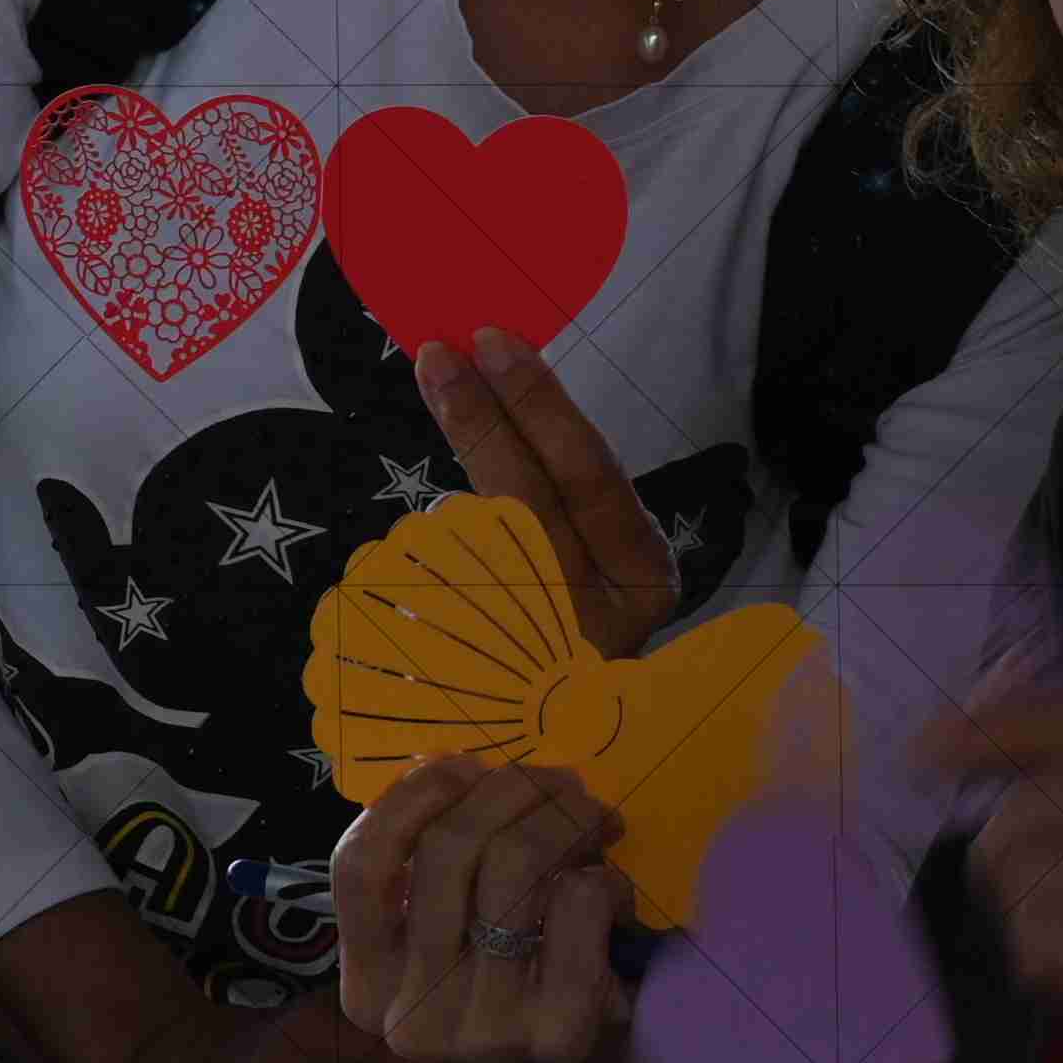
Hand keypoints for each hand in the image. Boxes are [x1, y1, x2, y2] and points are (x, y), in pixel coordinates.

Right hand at [330, 756, 634, 1062]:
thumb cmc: (516, 979)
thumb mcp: (454, 931)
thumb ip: (435, 865)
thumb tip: (455, 767)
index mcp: (368, 986)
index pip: (358, 871)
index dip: (408, 799)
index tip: (462, 765)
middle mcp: (411, 1017)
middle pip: (445, 852)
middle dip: (512, 791)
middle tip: (560, 782)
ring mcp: (480, 1032)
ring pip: (512, 870)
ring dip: (565, 821)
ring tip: (593, 819)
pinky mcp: (554, 1037)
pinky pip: (574, 908)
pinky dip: (600, 879)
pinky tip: (608, 888)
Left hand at [410, 326, 679, 656]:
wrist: (566, 720)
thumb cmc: (586, 607)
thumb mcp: (602, 545)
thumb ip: (561, 477)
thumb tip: (496, 373)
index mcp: (643, 578)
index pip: (588, 478)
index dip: (538, 405)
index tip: (493, 342)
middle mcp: (599, 623)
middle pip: (525, 504)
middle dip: (479, 420)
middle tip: (438, 356)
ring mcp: (537, 656)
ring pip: (478, 547)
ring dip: (447, 485)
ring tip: (434, 411)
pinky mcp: (480, 678)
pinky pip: (441, 590)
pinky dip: (427, 543)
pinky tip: (419, 528)